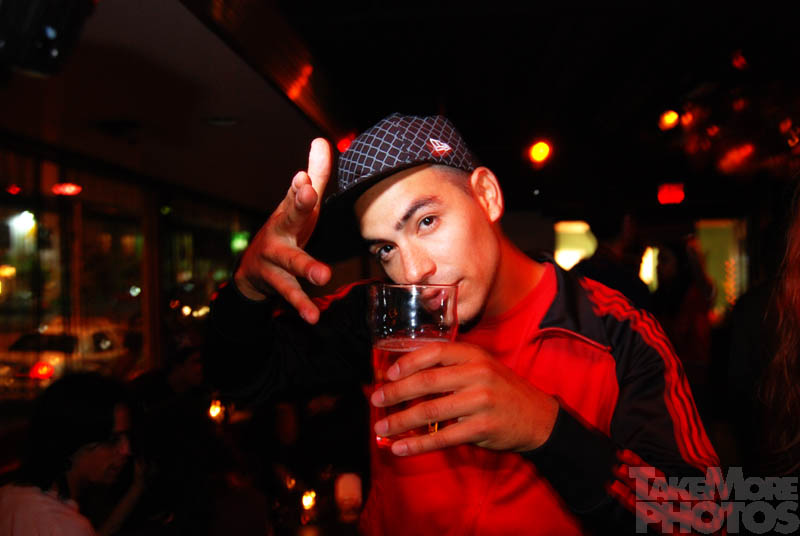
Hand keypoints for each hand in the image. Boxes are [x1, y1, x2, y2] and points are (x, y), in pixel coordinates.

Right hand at [234, 138, 332, 322]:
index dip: (300, 184)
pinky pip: (290, 295)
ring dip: (306, 268)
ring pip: (290, 262)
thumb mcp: (300, 206)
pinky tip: (314, 316)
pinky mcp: (275, 284)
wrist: (252, 274)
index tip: (306, 176)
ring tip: (323, 275)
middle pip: (288, 217)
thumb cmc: (285, 233)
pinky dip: (302, 305)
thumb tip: (321, 140)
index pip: (295, 194)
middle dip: (297, 206)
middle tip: (308, 195)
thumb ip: (314, 175)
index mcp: (288, 213)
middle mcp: (278, 233)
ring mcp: (274, 259)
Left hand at [370, 342, 558, 455]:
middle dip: (396, 392)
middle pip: (427, 381)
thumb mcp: (481, 368)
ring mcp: (481, 401)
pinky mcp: (482, 427)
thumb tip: (406, 376)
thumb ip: (451, 368)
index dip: (407, 362)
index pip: (434, 352)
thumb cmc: (501, 391)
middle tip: (375, 400)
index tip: (387, 374)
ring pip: (430, 410)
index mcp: (474, 354)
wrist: (538, 418)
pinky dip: (418, 445)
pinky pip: (442, 438)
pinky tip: (401, 448)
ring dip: (401, 421)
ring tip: (381, 427)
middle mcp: (477, 373)